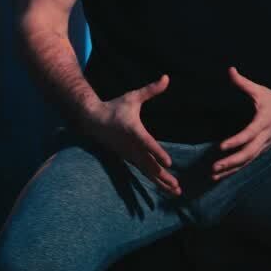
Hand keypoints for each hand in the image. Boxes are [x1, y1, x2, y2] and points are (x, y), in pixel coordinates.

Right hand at [86, 74, 181, 195]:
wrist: (92, 120)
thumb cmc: (115, 107)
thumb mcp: (133, 97)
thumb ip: (151, 89)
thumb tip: (167, 77)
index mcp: (133, 131)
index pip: (147, 144)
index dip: (158, 153)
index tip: (169, 163)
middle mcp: (131, 146)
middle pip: (149, 164)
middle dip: (164, 177)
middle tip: (177, 187)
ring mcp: (129, 155)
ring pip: (147, 172)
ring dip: (162, 183)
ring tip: (176, 192)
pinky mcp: (128, 159)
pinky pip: (143, 172)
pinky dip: (154, 181)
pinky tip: (165, 188)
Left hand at [211, 66, 270, 181]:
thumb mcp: (260, 90)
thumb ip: (243, 82)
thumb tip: (230, 69)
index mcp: (264, 122)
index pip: (249, 134)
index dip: (236, 141)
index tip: (221, 147)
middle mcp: (265, 137)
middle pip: (248, 153)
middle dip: (231, 162)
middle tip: (214, 168)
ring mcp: (265, 145)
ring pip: (249, 161)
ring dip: (232, 170)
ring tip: (214, 176)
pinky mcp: (264, 150)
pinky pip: (250, 162)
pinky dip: (236, 170)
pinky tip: (223, 175)